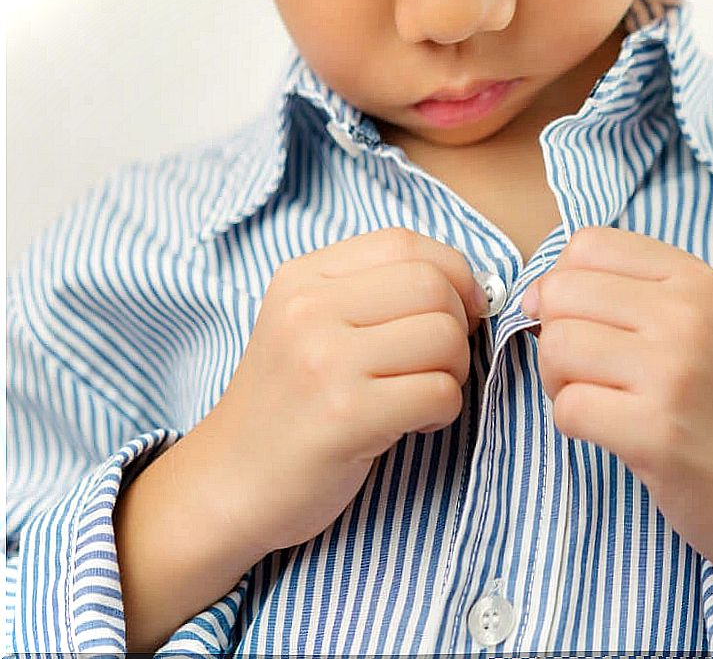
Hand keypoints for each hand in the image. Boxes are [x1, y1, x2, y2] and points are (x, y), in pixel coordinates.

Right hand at [199, 227, 487, 556]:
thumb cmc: (289, 407)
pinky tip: (410, 425)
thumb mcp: (310, 328)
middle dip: (457, 327)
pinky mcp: (346, 416)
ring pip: (444, 338)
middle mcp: (308, 310)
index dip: (453, 272)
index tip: (462, 308)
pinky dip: (442, 412)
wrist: (228, 484)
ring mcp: (325, 362)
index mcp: (301, 279)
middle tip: (436, 364)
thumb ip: (374, 294)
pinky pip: (440, 393)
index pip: (403, 242)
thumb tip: (471, 288)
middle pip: (433, 286)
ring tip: (418, 396)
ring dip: (452, 373)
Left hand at [520, 226, 712, 632]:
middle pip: (562, 293)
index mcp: (697, 281)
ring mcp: (675, 373)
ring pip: (557, 347)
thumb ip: (620, 296)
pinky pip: (568, 408)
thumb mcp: (694, 327)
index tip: (584, 323)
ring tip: (602, 401)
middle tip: (591, 372)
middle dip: (555, 336)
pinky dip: (574, 425)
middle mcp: (689, 316)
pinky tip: (612, 432)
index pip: (587, 245)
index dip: (564, 285)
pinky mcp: (657, 432)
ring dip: (560, 382)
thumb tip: (533, 295)